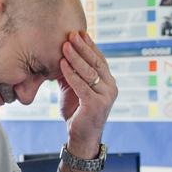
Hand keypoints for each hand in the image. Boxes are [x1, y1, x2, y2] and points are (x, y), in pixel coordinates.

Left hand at [58, 31, 117, 158]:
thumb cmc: (77, 114)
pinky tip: (62, 65)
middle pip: (96, 63)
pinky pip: (82, 86)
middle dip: (83, 47)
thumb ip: (72, 75)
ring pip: (89, 72)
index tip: (80, 33)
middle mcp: (111, 88)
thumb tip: (61, 57)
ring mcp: (105, 96)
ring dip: (76, 58)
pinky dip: (71, 74)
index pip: (100, 60)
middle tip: (72, 34)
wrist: (81, 138)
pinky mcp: (95, 105)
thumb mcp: (74, 90)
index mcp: (108, 83)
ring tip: (65, 45)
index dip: (90, 46)